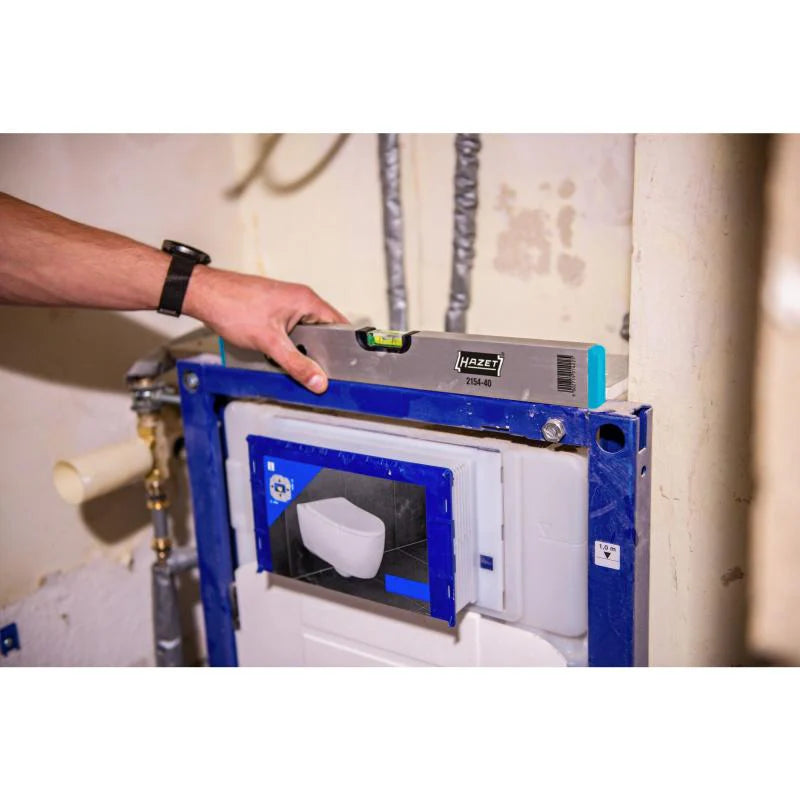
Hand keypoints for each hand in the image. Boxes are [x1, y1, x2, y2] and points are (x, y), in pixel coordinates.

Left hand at [185, 267, 347, 392]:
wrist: (204, 294)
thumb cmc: (232, 305)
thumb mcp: (270, 343)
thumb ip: (297, 364)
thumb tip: (318, 380)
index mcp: (306, 300)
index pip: (339, 325)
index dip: (344, 347)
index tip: (344, 365)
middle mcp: (300, 299)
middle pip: (323, 331)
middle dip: (318, 351)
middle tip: (311, 368)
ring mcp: (286, 304)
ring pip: (304, 333)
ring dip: (299, 348)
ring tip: (287, 357)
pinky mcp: (274, 310)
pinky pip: (289, 331)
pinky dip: (285, 344)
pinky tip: (274, 351)